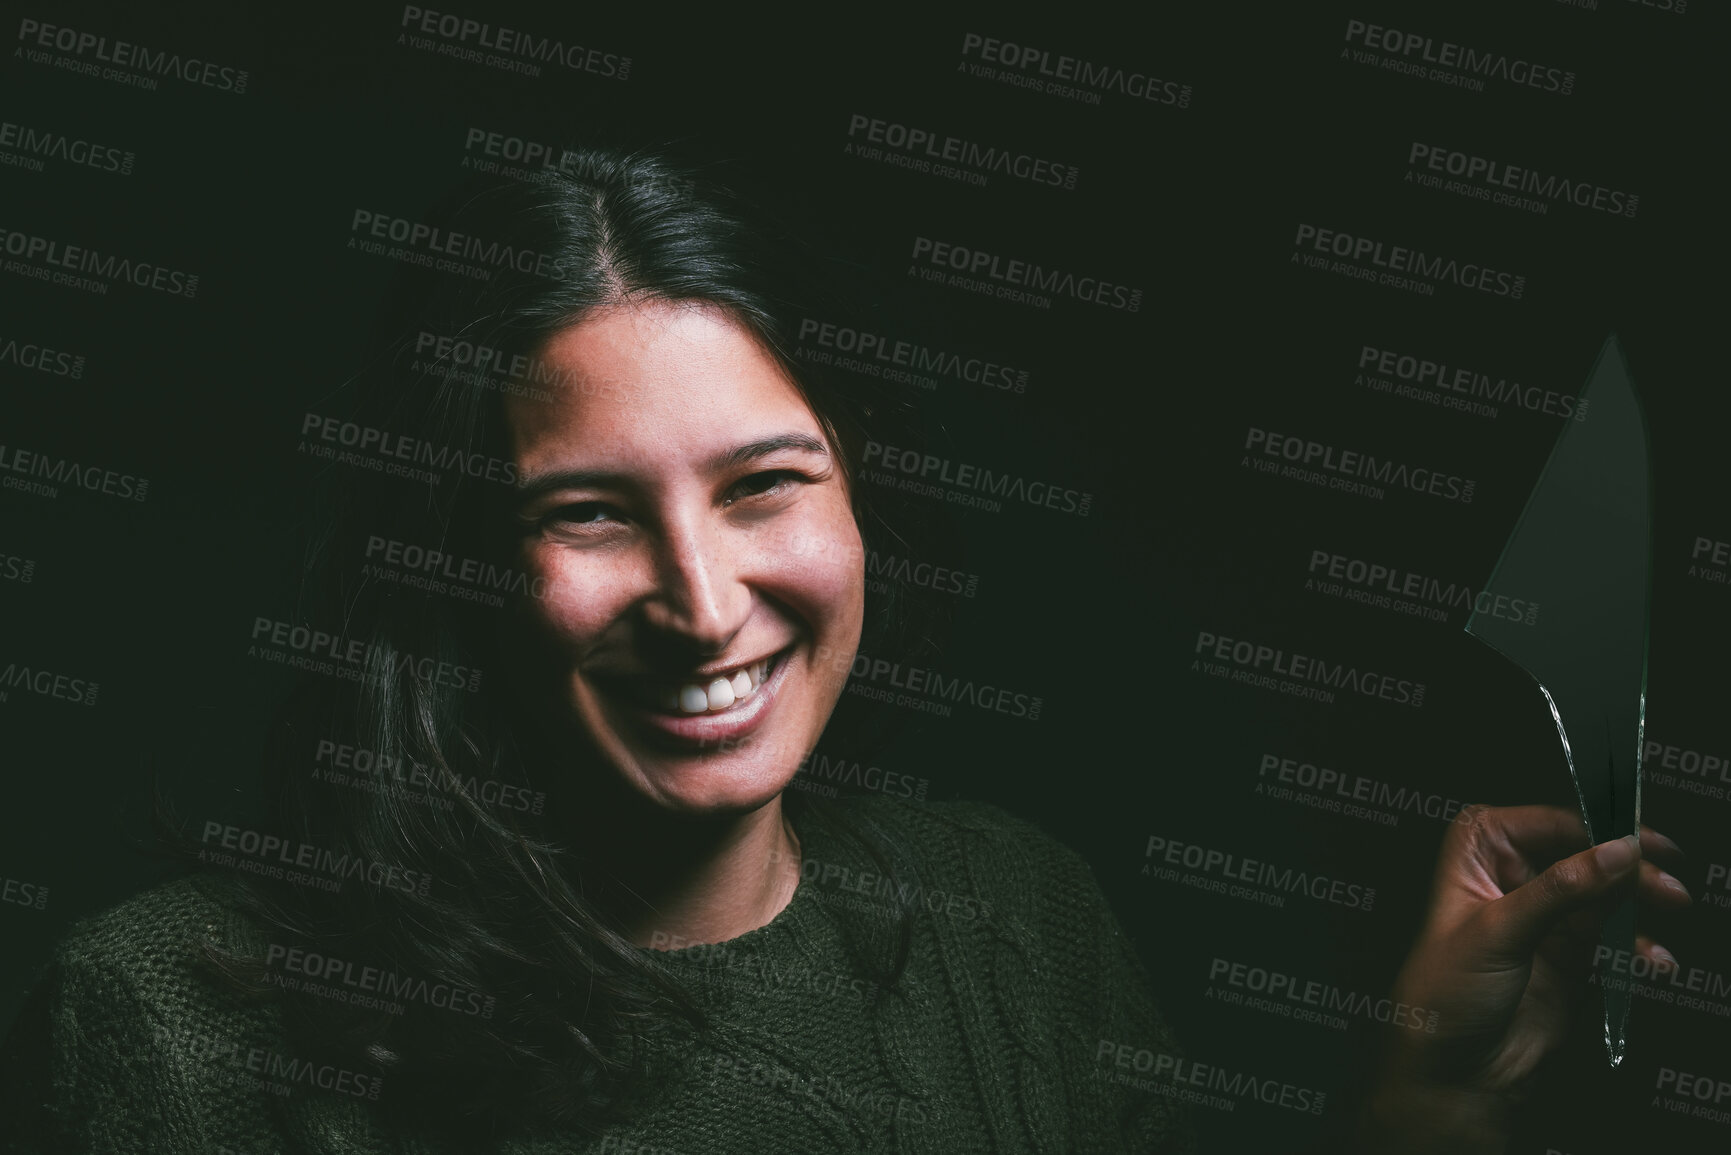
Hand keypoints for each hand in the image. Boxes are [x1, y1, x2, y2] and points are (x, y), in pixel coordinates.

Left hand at [1353, 804, 1689, 1154]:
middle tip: (1669, 887)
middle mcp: (1514, 872)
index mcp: (1479, 848)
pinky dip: (1639, 946)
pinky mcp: (1573, 953)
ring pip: (1608, 892)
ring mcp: (1547, 913)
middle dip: (1631, 868)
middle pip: (1588, 852)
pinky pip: (1616, 937)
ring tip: (1671, 910)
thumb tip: (1618, 850)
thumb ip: (1561, 890)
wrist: (1454, 1072)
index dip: (1601, 827)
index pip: (1551, 822)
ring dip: (1643, 903)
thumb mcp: (1498, 932)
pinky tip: (1655, 962)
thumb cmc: (1445, 993)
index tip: (1645, 844)